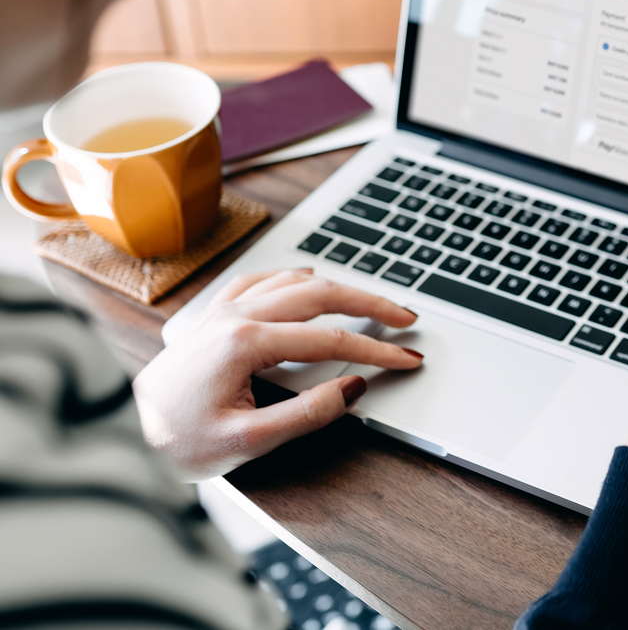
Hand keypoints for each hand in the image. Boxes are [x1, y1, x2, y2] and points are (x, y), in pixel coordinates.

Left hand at [133, 268, 421, 480]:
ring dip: (338, 287)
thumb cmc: (174, 444)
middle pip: (321, 294)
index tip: (408, 359)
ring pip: (294, 281)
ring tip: (369, 301)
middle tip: (406, 318)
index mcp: (247, 343)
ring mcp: (222, 312)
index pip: (332, 339)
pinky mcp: (212, 318)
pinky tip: (305, 283)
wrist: (121, 436)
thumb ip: (306, 415)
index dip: (378, 349)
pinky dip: (294, 279)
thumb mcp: (246, 443)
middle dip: (370, 302)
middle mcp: (236, 316)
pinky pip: (261, 281)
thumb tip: (353, 387)